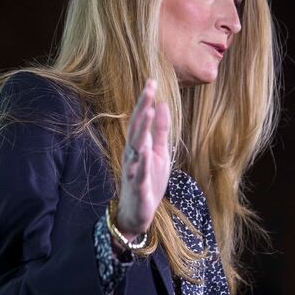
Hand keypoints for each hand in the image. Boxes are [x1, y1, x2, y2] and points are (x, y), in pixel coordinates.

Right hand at [115, 79, 170, 241]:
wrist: (137, 212)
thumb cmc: (148, 179)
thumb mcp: (160, 152)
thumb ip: (161, 130)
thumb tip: (162, 104)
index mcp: (139, 145)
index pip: (140, 119)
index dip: (145, 101)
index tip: (151, 82)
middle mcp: (133, 154)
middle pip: (136, 128)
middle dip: (143, 108)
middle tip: (149, 89)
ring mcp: (133, 170)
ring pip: (135, 148)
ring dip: (141, 130)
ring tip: (148, 112)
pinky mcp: (138, 187)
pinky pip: (138, 174)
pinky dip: (141, 164)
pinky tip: (145, 153)